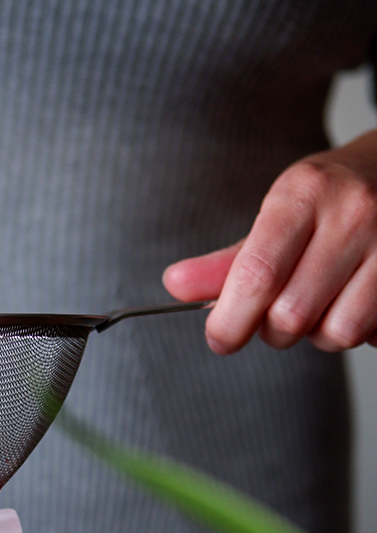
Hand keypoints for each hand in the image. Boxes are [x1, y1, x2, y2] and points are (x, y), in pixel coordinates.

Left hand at [163, 129, 376, 353]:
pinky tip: (354, 301)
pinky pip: (371, 335)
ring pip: (336, 333)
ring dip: (319, 334)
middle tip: (278, 312)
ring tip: (322, 302)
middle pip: (291, 315)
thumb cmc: (329, 199)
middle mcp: (352, 214)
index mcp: (304, 194)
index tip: (220, 338)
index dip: (231, 321)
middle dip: (274, 330)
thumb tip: (175, 286)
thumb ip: (228, 262)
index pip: (258, 275)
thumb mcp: (276, 214)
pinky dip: (356, 332)